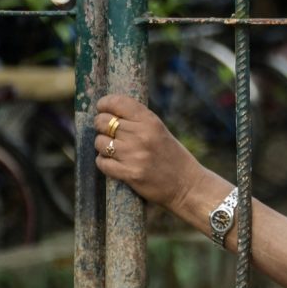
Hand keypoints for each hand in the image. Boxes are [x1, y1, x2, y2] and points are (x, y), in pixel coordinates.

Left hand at [94, 94, 206, 210]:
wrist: (187, 184)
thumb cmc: (172, 156)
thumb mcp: (159, 131)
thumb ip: (138, 121)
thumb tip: (108, 113)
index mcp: (150, 121)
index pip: (118, 103)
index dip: (104, 103)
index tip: (102, 108)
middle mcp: (141, 135)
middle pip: (103, 122)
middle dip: (101, 126)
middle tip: (107, 132)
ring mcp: (134, 155)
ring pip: (99, 142)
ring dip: (102, 146)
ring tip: (114, 150)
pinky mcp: (129, 174)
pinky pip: (102, 163)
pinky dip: (104, 162)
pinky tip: (114, 163)